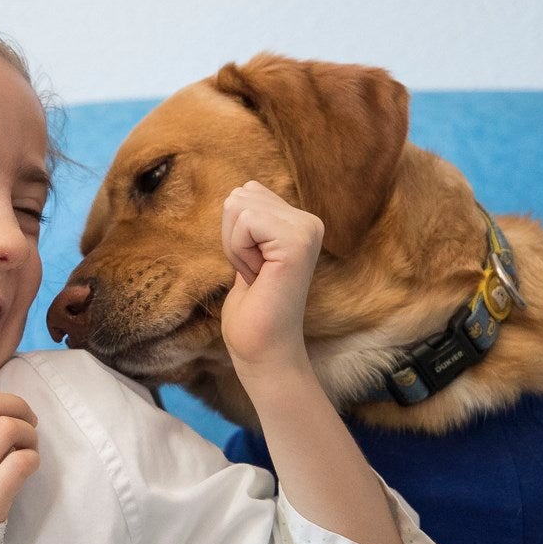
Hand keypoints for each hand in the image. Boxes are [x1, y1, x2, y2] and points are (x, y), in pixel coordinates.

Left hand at [220, 181, 322, 376]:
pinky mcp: (297, 242)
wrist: (262, 350)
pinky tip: (257, 276)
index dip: (234, 234)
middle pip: (240, 195)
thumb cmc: (252, 311)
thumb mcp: (248, 253)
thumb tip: (238, 192)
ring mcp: (307, 230)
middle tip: (254, 274)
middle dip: (232, 238)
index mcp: (300, 222)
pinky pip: (245, 222)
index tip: (253, 268)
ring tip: (256, 276)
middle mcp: (309, 221)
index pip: (246, 193)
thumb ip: (250, 223)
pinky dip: (238, 251)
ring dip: (235, 246)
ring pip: (239, 206)